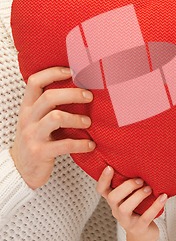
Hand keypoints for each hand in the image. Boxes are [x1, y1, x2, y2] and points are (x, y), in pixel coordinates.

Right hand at [10, 66, 95, 188]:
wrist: (20, 169)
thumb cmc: (35, 139)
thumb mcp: (36, 119)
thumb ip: (50, 105)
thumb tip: (79, 87)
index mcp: (28, 107)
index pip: (35, 82)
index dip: (53, 73)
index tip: (72, 71)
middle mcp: (28, 118)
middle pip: (49, 97)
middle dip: (73, 94)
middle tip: (89, 96)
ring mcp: (33, 136)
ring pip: (56, 117)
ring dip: (77, 118)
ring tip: (88, 122)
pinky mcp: (40, 152)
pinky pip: (64, 145)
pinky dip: (81, 144)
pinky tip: (90, 145)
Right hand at [97, 166, 166, 240]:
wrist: (144, 235)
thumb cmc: (138, 210)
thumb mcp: (131, 197)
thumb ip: (131, 184)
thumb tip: (143, 162)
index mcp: (114, 200)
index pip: (101, 190)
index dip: (103, 179)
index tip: (109, 167)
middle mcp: (116, 210)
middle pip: (112, 197)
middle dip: (126, 187)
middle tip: (140, 180)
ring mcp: (126, 221)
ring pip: (124, 208)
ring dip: (138, 196)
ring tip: (149, 189)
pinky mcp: (138, 228)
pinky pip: (145, 217)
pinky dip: (155, 206)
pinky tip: (163, 197)